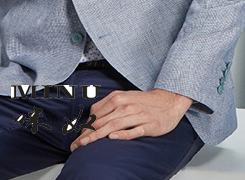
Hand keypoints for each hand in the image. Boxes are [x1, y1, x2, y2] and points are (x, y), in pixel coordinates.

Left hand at [70, 88, 192, 150]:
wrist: (168, 100)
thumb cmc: (144, 101)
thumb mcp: (125, 98)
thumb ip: (110, 106)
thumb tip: (93, 118)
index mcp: (118, 98)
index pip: (97, 113)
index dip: (86, 126)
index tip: (77, 137)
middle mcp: (126, 105)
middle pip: (103, 120)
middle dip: (87, 134)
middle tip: (76, 145)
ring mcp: (138, 115)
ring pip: (114, 125)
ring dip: (98, 135)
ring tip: (87, 144)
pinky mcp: (149, 124)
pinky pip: (134, 130)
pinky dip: (123, 134)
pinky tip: (113, 138)